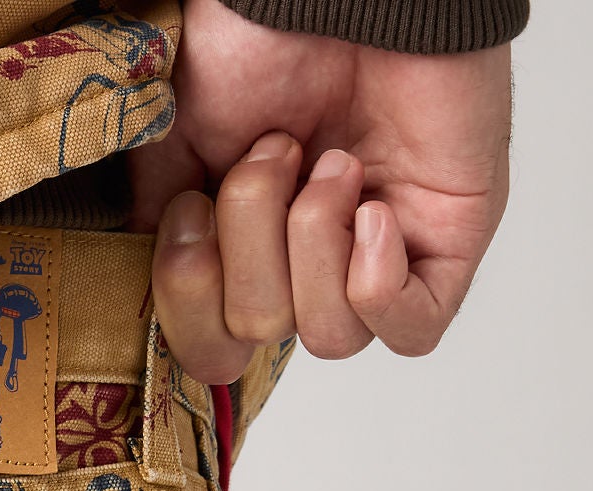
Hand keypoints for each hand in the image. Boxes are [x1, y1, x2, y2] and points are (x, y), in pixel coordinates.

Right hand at [131, 0, 512, 382]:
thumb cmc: (263, 38)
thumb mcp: (173, 140)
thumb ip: (155, 226)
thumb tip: (144, 288)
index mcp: (243, 252)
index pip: (212, 349)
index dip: (190, 301)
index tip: (193, 207)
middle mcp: (307, 265)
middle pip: (262, 333)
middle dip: (254, 241)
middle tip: (279, 150)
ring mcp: (379, 258)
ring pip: (331, 337)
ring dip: (314, 244)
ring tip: (335, 162)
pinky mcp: (448, 245)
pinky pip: (412, 330)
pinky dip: (378, 285)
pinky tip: (372, 211)